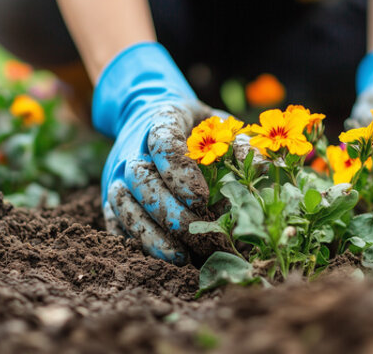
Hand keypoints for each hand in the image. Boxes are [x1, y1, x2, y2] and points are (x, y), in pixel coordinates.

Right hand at [94, 43, 228, 264]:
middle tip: (197, 231)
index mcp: (160, 117)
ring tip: (181, 257)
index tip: (202, 198)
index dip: (180, 171)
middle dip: (169, 209)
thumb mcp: (219, 122)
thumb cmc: (195, 126)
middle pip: (140, 178)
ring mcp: (117, 173)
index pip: (164, 140)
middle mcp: (132, 146)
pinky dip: (139, 243)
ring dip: (150, 234)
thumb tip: (262, 166)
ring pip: (122, 203)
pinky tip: (165, 258)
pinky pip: (116, 223)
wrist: (147, 116)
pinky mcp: (110, 197)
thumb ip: (239, 141)